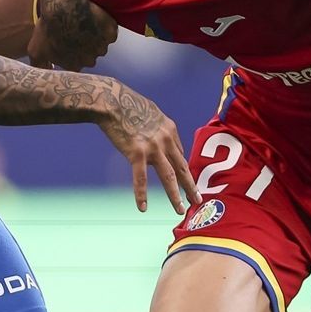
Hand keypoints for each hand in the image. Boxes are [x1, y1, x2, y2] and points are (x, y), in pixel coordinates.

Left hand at [29, 0, 117, 70]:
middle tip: (76, 29)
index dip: (72, 50)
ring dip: (95, 34)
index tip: (68, 39)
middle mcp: (90, 61)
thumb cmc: (48, 28)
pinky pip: (110, 31)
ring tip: (85, 21)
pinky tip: (95, 17)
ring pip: (100, 42)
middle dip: (85, 43)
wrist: (64, 7)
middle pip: (90, 54)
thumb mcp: (36, 49)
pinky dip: (105, 25)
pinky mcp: (111, 34)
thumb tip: (41, 73)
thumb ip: (38, 66)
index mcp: (74, 66)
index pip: (76, 62)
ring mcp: (102, 48)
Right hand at [94, 81, 198, 213]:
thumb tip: (161, 139)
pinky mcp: (137, 153)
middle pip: (182, 167)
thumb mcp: (151, 113)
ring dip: (175, 195)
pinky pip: (140, 178)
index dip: (181, 169)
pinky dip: (141, 194)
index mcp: (170, 129)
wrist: (112, 101)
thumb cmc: (127, 105)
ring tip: (180, 210)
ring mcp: (153, 147)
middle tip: (198, 200)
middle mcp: (166, 139)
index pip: (179, 154)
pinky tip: (143, 207)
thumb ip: (159, 128)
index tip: (184, 180)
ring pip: (168, 177)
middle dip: (191, 186)